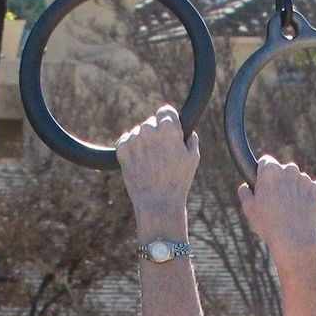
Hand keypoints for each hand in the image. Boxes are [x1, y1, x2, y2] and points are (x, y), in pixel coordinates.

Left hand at [115, 105, 198, 221]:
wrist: (158, 203)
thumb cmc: (178, 182)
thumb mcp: (193, 158)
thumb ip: (190, 139)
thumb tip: (188, 132)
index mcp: (169, 127)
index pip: (165, 111)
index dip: (167, 122)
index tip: (167, 132)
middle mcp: (150, 129)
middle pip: (150, 123)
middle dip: (154, 135)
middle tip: (159, 156)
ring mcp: (134, 138)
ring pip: (137, 133)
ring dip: (141, 143)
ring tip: (149, 164)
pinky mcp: (122, 149)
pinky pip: (124, 141)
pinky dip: (129, 150)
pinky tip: (138, 163)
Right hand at [237, 156, 315, 261]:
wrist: (293, 240)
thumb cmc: (268, 224)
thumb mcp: (248, 208)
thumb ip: (244, 192)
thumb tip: (245, 186)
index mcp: (270, 170)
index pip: (266, 162)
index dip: (263, 174)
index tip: (264, 186)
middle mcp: (289, 169)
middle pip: (283, 171)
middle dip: (280, 182)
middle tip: (276, 202)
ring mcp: (305, 179)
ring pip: (297, 181)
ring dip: (293, 190)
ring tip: (289, 210)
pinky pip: (310, 189)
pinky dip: (306, 197)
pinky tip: (300, 211)